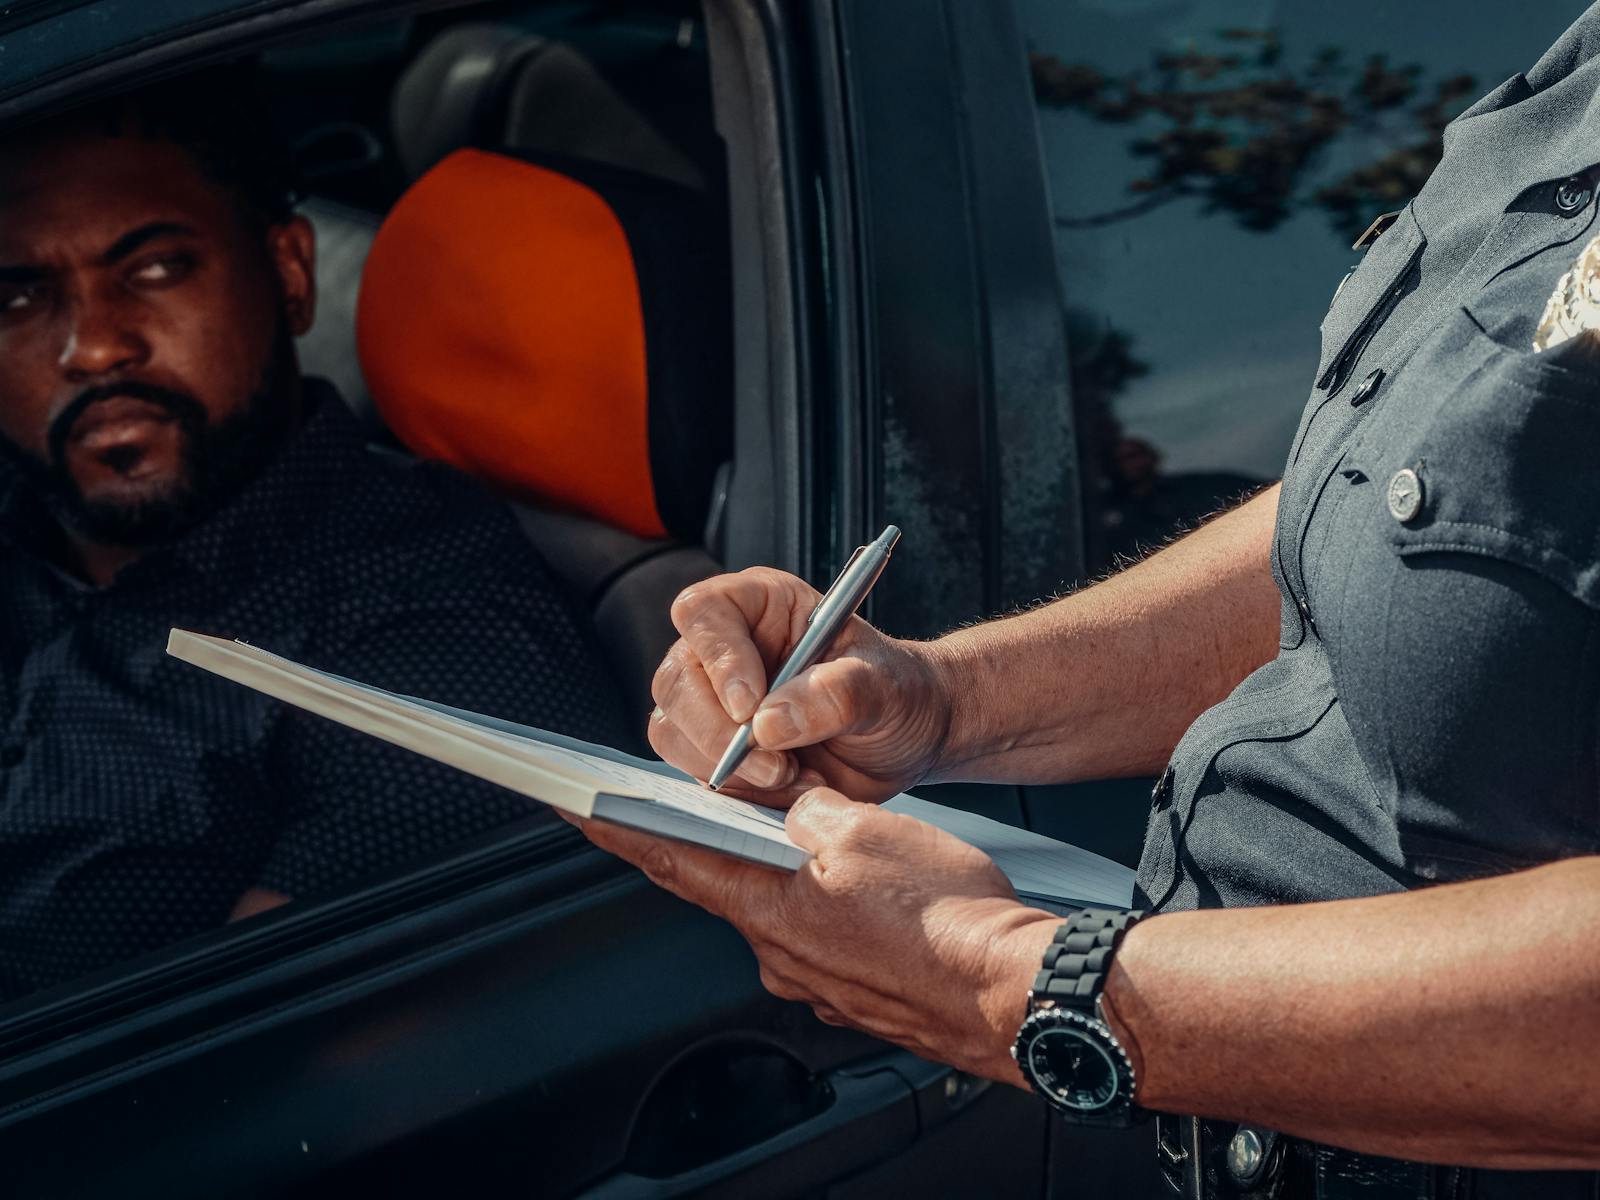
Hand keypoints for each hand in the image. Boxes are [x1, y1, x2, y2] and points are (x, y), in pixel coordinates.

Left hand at [574, 787, 1059, 1084]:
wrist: (1015, 995)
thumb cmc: (950, 919)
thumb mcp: (867, 830)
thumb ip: (811, 814)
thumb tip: (795, 811)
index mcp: (770, 909)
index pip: (672, 860)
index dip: (620, 831)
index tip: (577, 809)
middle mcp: (783, 953)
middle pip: (727, 883)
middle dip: (716, 842)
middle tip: (707, 804)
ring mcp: (820, 979)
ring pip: (783, 909)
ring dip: (785, 873)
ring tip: (825, 837)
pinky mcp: (858, 991)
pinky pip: (825, 936)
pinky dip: (827, 905)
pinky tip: (868, 888)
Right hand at [650, 567, 955, 803]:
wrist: (908, 738)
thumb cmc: (898, 691)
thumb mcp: (885, 684)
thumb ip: (837, 693)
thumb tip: (770, 720)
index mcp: (760, 604)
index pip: (703, 613)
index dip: (718, 659)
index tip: (751, 706)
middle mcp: (726, 648)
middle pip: (677, 682)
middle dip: (720, 734)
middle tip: (779, 764)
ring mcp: (713, 701)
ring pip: (674, 732)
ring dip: (731, 769)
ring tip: (797, 776)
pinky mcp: (715, 749)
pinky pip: (696, 774)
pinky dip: (741, 792)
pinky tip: (791, 788)